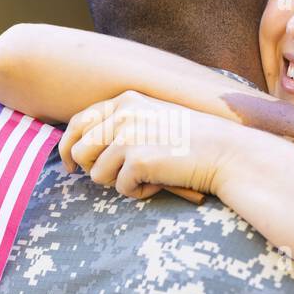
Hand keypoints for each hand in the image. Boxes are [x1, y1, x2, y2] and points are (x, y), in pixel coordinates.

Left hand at [60, 91, 247, 201]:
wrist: (225, 151)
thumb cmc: (191, 140)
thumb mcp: (152, 119)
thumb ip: (121, 126)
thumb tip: (83, 153)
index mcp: (124, 101)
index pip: (78, 122)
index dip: (68, 147)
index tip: (70, 165)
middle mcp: (122, 115)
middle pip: (80, 151)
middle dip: (93, 169)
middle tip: (117, 177)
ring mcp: (128, 137)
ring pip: (97, 175)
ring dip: (119, 182)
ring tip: (148, 176)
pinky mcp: (137, 161)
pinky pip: (121, 189)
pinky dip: (139, 192)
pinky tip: (161, 181)